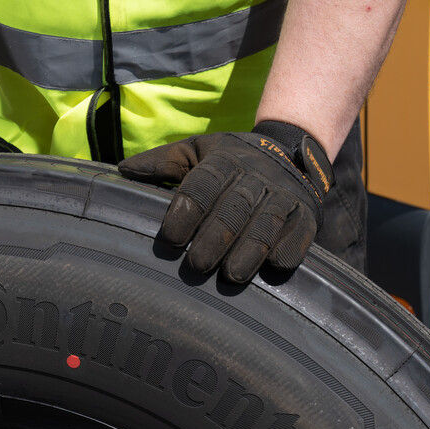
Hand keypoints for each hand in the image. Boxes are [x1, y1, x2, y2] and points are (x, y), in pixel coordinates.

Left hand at [118, 120, 333, 283]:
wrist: (289, 154)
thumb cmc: (229, 163)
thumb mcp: (196, 152)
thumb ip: (162, 164)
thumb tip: (123, 170)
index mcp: (224, 160)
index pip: (202, 184)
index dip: (185, 211)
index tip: (169, 238)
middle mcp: (256, 177)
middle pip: (234, 208)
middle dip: (216, 237)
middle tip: (196, 265)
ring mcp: (284, 196)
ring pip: (267, 223)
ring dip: (250, 250)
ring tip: (231, 276)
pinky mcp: (306, 216)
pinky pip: (299, 234)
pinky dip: (287, 250)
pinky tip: (272, 267)